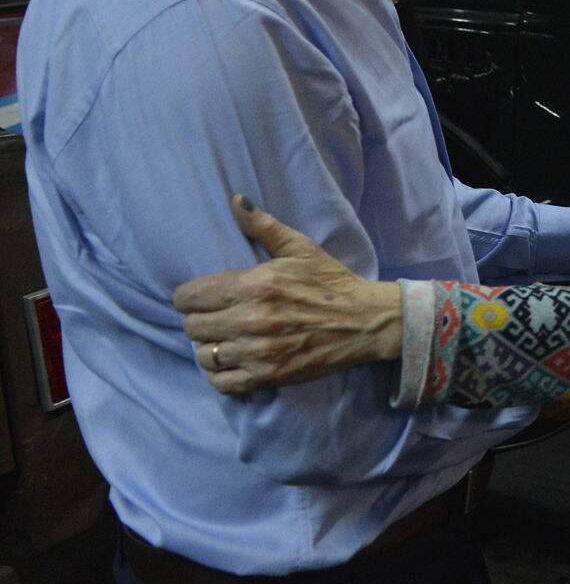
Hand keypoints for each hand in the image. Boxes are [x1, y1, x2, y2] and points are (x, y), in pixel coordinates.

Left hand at [172, 196, 402, 393]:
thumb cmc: (331, 283)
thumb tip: (235, 201)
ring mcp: (259, 351)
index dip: (190, 297)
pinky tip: (236, 360)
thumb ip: (264, 226)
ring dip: (212, 348)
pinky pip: (221, 382)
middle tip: (219, 317)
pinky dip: (222, 374)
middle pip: (191, 327)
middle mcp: (251, 319)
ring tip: (228, 339)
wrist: (366, 322)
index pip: (187, 297)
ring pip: (204, 356)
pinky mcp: (268, 375)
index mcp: (255, 285)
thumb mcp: (301, 248)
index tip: (203, 298)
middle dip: (201, 320)